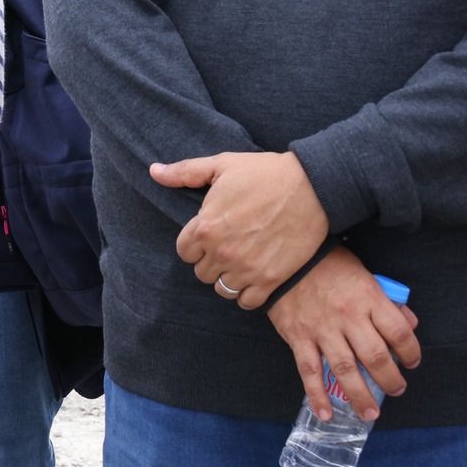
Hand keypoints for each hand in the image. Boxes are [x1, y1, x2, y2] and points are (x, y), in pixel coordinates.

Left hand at [159, 152, 328, 307]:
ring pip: (222, 289)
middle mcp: (222, 252)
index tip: (209, 235)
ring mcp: (247, 269)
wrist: (312, 186)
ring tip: (241, 261)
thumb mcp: (221, 165)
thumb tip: (154, 171)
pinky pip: (246, 302)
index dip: (194, 243)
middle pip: (201, 273)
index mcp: (206, 227)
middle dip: (210, 260)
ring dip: (228, 278)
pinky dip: (247, 294)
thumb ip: (185, 172)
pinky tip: (254, 275)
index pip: (183, 252)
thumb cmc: (265, 173)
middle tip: (228, 246)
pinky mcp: (271, 280)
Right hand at [266, 248, 420, 421]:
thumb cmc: (330, 265)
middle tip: (397, 390)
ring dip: (360, 395)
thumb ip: (388, 301)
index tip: (412, 362)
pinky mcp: (299, 337)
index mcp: (368, 297)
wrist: (287, 258)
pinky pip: (309, 371)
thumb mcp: (365, 275)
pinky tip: (326, 413)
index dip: (411, 352)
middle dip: (391, 380)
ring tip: (371, 413)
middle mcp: (348, 316)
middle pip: (376, 357)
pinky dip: (317, 395)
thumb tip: (410, 325)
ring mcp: (322, 329)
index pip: (398, 332)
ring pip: (345, 370)